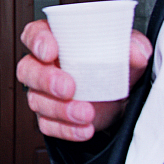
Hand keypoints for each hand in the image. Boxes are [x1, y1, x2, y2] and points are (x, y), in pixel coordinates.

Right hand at [16, 19, 151, 141]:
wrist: (122, 97)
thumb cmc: (115, 65)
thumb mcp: (129, 49)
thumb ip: (133, 46)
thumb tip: (135, 53)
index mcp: (57, 41)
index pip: (34, 34)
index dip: (37, 41)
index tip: (50, 51)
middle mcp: (44, 66)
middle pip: (27, 69)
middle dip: (45, 80)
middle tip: (69, 87)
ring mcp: (44, 93)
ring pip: (36, 100)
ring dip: (60, 109)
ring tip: (86, 113)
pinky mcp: (50, 117)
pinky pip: (47, 125)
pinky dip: (66, 129)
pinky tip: (84, 128)